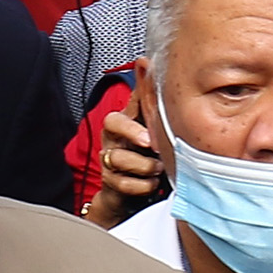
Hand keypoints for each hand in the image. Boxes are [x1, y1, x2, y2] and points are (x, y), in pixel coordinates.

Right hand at [83, 97, 164, 229]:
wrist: (132, 188)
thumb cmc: (146, 155)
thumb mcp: (152, 131)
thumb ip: (156, 111)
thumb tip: (163, 83)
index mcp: (122, 122)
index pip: (123, 104)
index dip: (134, 107)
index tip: (152, 117)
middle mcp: (112, 138)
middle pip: (112, 124)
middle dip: (132, 131)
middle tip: (151, 143)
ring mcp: (109, 160)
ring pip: (119, 157)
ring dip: (144, 165)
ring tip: (159, 167)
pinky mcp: (111, 182)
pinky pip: (125, 183)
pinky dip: (143, 185)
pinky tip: (153, 182)